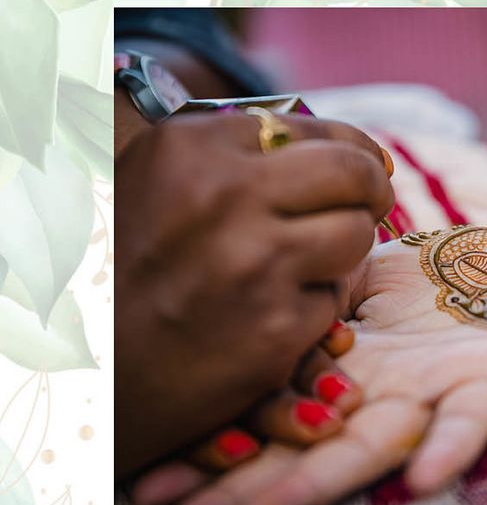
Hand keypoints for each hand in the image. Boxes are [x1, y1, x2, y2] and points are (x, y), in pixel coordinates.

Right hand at [116, 110, 393, 476]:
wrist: (94, 377)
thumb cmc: (116, 275)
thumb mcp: (148, 182)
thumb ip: (218, 152)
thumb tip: (303, 131)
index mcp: (192, 147)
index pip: (310, 128)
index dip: (351, 149)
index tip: (366, 167)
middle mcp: (227, 196)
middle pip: (350, 174)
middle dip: (371, 190)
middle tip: (374, 205)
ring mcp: (257, 265)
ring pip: (355, 237)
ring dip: (343, 253)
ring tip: (311, 265)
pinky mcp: (278, 331)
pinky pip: (333, 305)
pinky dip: (314, 312)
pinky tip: (275, 318)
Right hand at [129, 235, 486, 504]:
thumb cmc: (438, 286)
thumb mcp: (357, 286)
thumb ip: (308, 301)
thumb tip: (237, 295)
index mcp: (341, 385)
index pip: (263, 423)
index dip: (208, 449)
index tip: (147, 477)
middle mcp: (379, 408)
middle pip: (300, 455)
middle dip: (239, 488)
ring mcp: (431, 402)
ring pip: (369, 450)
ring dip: (319, 482)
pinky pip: (470, 424)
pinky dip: (450, 448)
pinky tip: (426, 479)